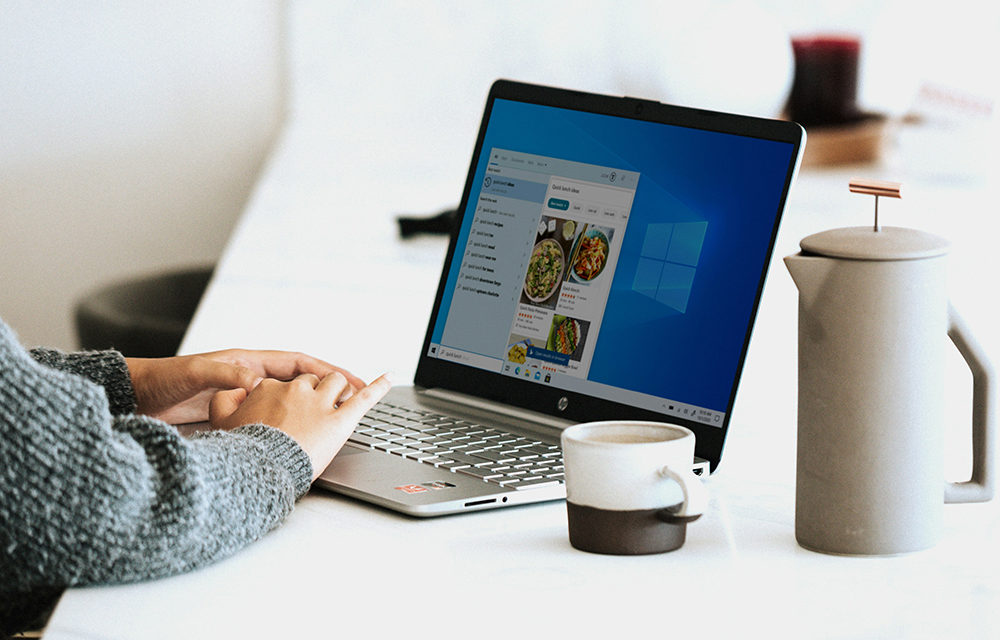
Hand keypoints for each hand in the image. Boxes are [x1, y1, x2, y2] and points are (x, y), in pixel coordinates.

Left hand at [125, 350, 366, 424]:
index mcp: (249, 362)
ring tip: (341, 419)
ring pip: (291, 401)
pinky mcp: (237, 415)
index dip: (328, 370)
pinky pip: (275, 416)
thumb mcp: (197, 374)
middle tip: (359, 400)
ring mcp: (246, 396)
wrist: (138, 395)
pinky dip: (293, 423)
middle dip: (331, 389)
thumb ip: (227, 376)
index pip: (299, 363)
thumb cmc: (164, 379)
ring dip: (315, 408)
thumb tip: (257, 382)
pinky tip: (303, 436)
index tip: (352, 381)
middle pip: (302, 382)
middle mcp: (252, 377)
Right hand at [210, 371, 393, 479]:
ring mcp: (320, 404)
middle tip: (315, 411)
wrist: (259, 470)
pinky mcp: (340, 421)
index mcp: (270, 388)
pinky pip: (364, 398)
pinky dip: (379, 387)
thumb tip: (237, 391)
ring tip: (340, 401)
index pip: (286, 384)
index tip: (288, 412)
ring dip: (339, 390)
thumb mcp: (221, 420)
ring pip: (336, 383)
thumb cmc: (243, 450)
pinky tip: (389, 378)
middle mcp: (297, 391)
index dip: (290, 398)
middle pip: (313, 381)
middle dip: (317, 392)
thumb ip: (226, 400)